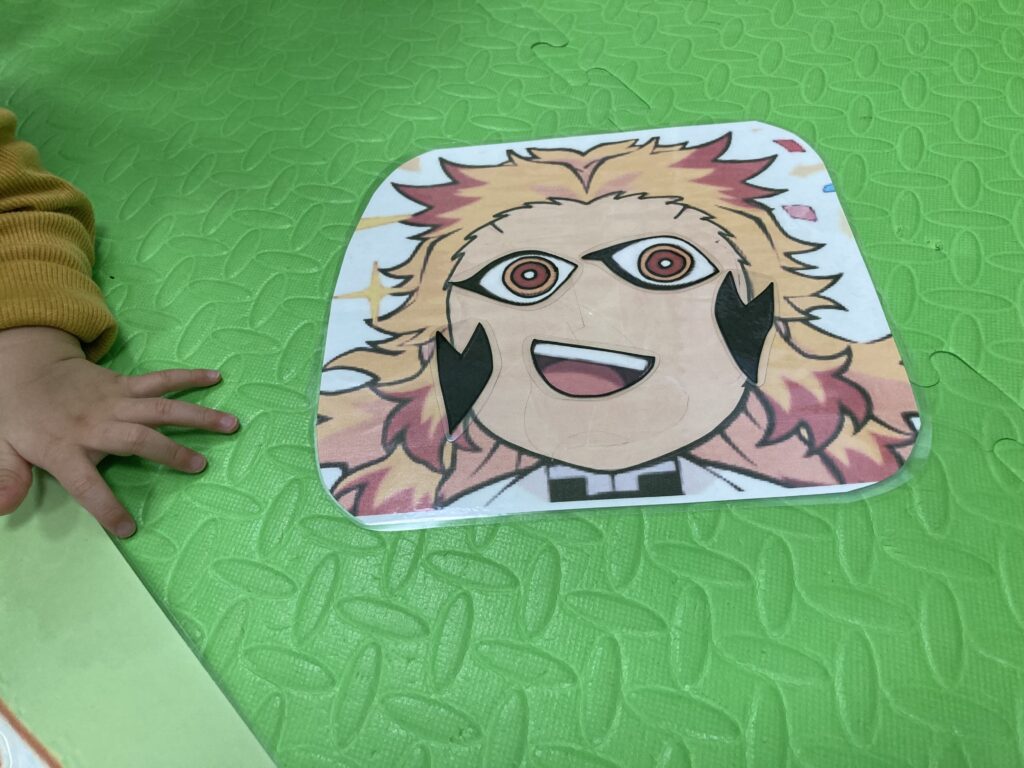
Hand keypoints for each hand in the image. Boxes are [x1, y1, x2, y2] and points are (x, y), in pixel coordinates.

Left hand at [0, 327, 238, 536]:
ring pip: (159, 408)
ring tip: (231, 424)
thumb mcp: (0, 450)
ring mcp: (113, 401)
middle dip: (169, 452)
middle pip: (136, 439)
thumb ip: (4, 479)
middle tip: (201, 467)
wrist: (25, 369)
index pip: (86, 484)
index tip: (129, 528)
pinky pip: (159, 380)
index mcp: (64, 448)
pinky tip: (215, 378)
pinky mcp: (124, 384)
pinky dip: (188, 378)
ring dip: (196, 416)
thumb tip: (0, 509)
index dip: (106, 507)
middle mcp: (95, 424)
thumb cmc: (18, 418)